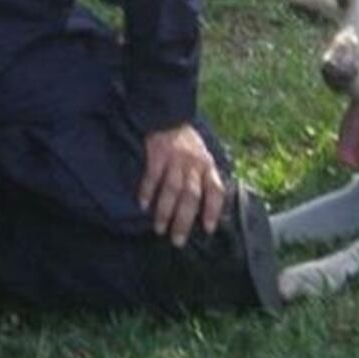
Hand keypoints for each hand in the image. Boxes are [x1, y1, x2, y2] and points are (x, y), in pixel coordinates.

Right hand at [138, 124, 225, 246]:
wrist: (170, 116)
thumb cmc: (188, 143)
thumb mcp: (204, 157)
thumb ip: (206, 178)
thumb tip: (209, 209)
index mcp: (208, 165)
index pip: (215, 189)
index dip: (213, 210)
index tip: (208, 229)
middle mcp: (194, 164)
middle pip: (191, 196)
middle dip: (184, 220)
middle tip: (178, 241)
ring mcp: (176, 159)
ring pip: (172, 190)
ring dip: (165, 211)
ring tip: (160, 229)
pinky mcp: (158, 154)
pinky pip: (153, 176)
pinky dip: (147, 191)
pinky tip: (143, 205)